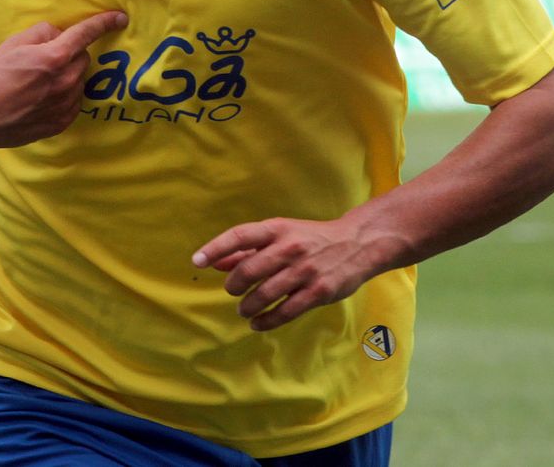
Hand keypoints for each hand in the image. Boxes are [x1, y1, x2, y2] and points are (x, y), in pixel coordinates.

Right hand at [0, 10, 127, 153]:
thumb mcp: (14, 43)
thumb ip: (43, 34)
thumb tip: (59, 35)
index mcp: (54, 58)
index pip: (86, 34)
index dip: (104, 23)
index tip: (119, 18)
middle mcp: (65, 82)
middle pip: (84, 59)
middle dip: (71, 55)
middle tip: (47, 59)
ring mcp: (65, 105)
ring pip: (80, 81)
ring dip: (68, 76)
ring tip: (40, 83)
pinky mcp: (61, 123)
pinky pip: (74, 102)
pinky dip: (64, 96)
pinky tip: (42, 98)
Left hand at [193, 216, 390, 331]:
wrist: (357, 243)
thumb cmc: (310, 238)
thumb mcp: (280, 234)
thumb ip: (247, 249)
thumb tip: (214, 262)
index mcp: (277, 229)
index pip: (239, 236)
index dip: (215, 248)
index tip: (197, 261)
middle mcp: (289, 248)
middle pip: (249, 271)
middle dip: (234, 286)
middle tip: (232, 291)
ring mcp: (305, 271)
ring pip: (265, 294)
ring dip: (248, 307)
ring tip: (244, 310)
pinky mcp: (319, 292)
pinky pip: (286, 311)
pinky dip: (267, 321)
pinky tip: (258, 323)